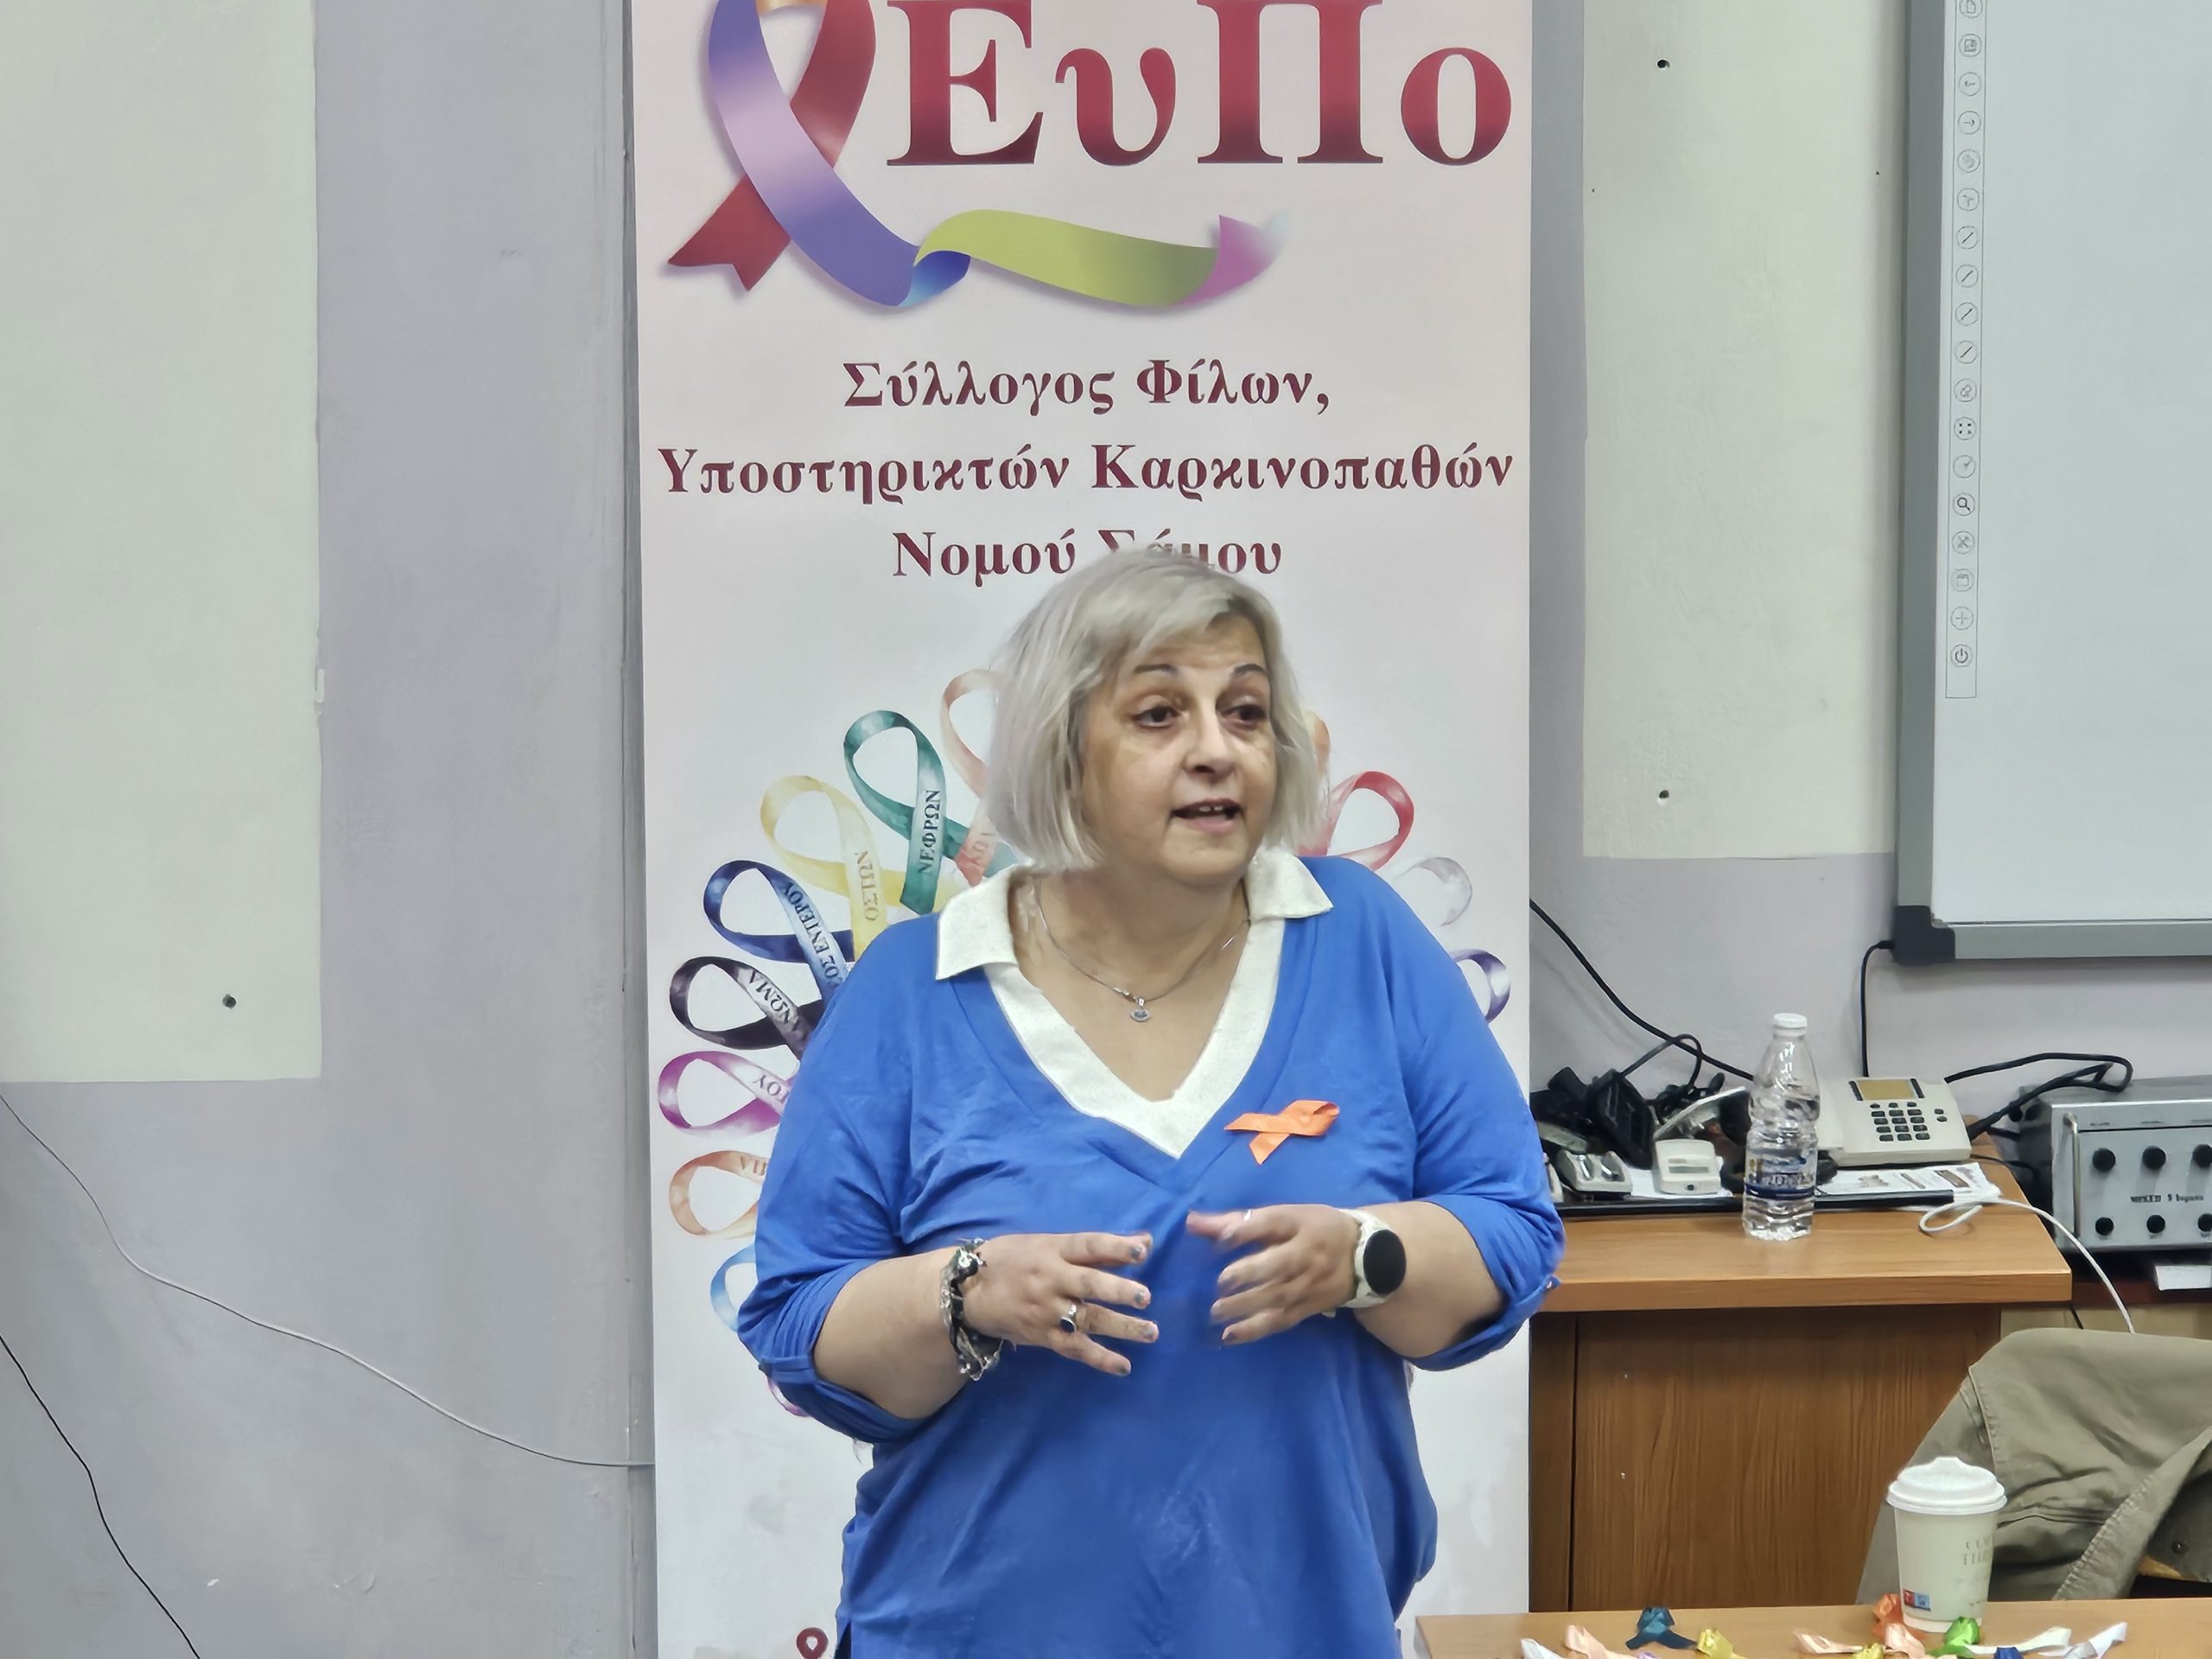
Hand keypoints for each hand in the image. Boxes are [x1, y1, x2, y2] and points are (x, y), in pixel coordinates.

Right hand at [958, 1232, 1157, 1376]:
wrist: (967, 1290)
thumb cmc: (1012, 1259)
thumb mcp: (1046, 1244)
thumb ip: (1094, 1248)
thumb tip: (1144, 1244)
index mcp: (1052, 1249)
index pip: (1088, 1245)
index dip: (1115, 1246)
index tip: (1142, 1250)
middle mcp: (1050, 1279)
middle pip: (1088, 1284)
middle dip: (1117, 1290)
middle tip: (1145, 1297)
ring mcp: (1046, 1310)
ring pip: (1087, 1319)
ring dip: (1120, 1327)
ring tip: (1150, 1332)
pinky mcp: (1042, 1336)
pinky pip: (1074, 1349)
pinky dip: (1100, 1358)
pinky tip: (1124, 1366)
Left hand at [1189, 1205, 1357, 1344]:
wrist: (1367, 1255)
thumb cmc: (1313, 1228)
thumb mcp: (1283, 1216)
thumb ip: (1235, 1221)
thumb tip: (1192, 1223)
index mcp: (1298, 1223)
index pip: (1272, 1223)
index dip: (1247, 1231)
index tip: (1221, 1240)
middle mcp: (1306, 1253)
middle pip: (1279, 1264)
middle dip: (1250, 1274)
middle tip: (1220, 1283)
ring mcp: (1309, 1283)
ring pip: (1278, 1297)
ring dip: (1247, 1306)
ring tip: (1216, 1312)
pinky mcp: (1309, 1307)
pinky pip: (1282, 1320)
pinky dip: (1256, 1329)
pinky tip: (1230, 1335)